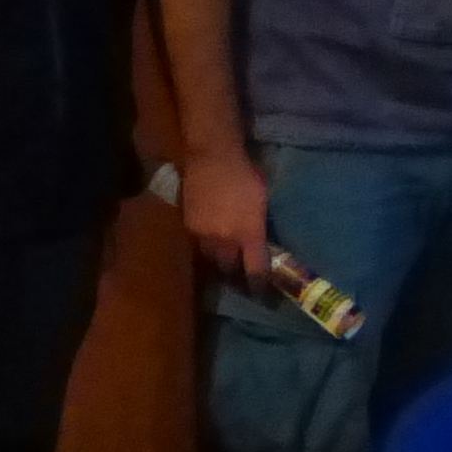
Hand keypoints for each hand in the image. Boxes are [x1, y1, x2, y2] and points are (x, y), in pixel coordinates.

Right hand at [174, 147, 275, 287]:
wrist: (213, 158)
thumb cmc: (245, 174)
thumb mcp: (262, 201)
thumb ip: (260, 225)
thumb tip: (260, 241)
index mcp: (248, 233)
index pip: (255, 270)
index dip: (259, 285)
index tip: (263, 294)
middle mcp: (225, 240)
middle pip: (229, 270)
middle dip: (236, 277)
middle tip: (241, 279)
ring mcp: (204, 234)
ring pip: (211, 261)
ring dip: (218, 265)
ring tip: (225, 266)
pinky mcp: (189, 227)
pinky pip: (197, 247)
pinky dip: (205, 251)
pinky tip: (210, 248)